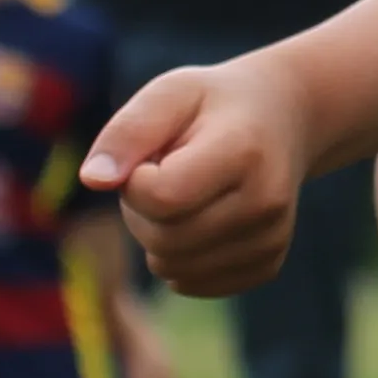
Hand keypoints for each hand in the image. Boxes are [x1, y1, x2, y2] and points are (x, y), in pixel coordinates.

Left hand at [82, 53, 319, 296]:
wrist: (285, 117)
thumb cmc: (214, 104)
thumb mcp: (170, 93)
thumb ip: (127, 131)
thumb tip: (93, 180)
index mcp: (244, 152)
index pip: (162, 198)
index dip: (136, 181)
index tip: (154, 154)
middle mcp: (266, 201)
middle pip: (164, 240)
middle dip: (142, 211)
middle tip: (162, 173)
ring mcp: (272, 237)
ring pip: (174, 269)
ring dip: (157, 236)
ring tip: (182, 195)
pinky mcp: (268, 264)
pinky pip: (193, 284)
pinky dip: (179, 259)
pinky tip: (197, 221)